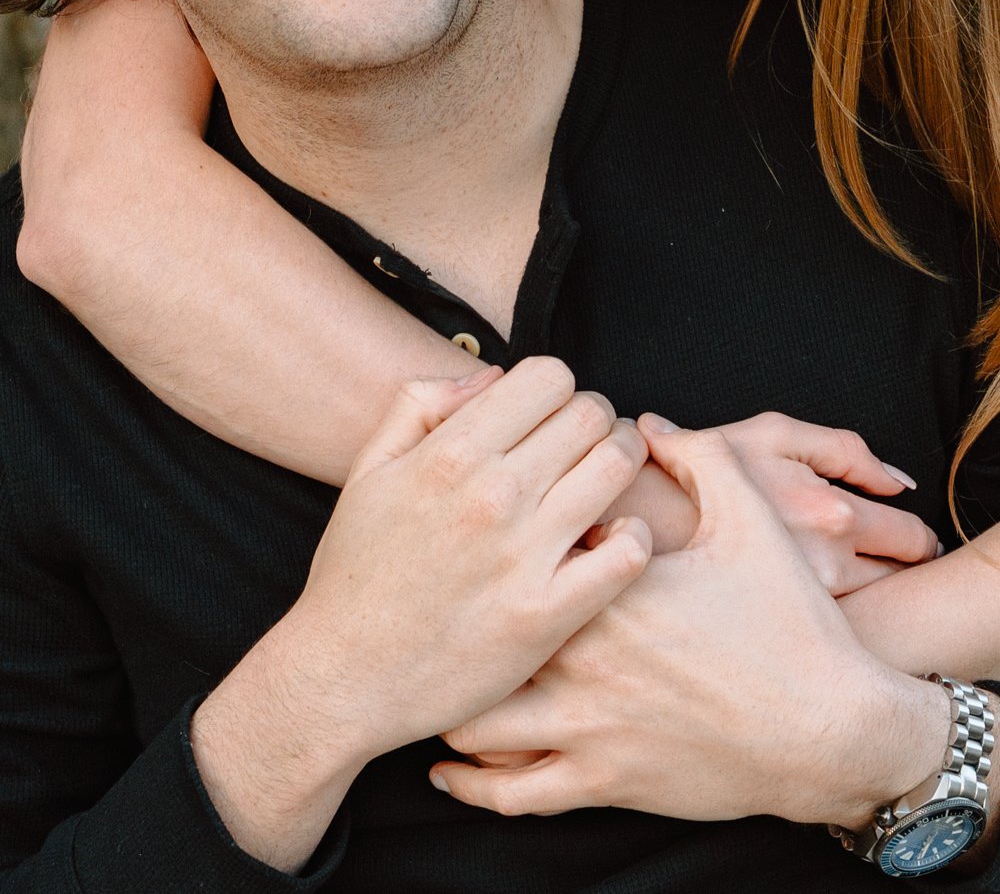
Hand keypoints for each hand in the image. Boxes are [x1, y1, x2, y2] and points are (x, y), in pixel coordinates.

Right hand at [286, 357, 651, 765]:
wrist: (342, 678)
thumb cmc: (355, 572)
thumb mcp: (369, 470)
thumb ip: (419, 404)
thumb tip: (492, 376)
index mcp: (449, 452)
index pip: (549, 376)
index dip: (558, 389)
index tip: (549, 418)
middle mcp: (491, 495)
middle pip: (591, 414)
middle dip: (595, 420)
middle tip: (583, 449)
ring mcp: (522, 556)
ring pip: (617, 467)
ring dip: (622, 465)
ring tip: (604, 486)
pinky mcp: (546, 616)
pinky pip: (627, 553)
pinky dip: (634, 536)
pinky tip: (611, 541)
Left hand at [433, 419, 946, 826]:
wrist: (835, 731)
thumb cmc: (793, 623)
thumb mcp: (752, 521)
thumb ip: (699, 457)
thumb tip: (650, 422)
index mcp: (609, 584)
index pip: (523, 542)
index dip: (500, 533)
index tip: (486, 523)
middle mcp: (584, 654)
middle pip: (481, 628)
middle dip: (454, 614)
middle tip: (435, 596)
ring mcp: (587, 726)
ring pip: (478, 721)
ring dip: (452, 700)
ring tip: (437, 678)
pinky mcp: (602, 782)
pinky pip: (512, 794)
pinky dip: (471, 781)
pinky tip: (448, 766)